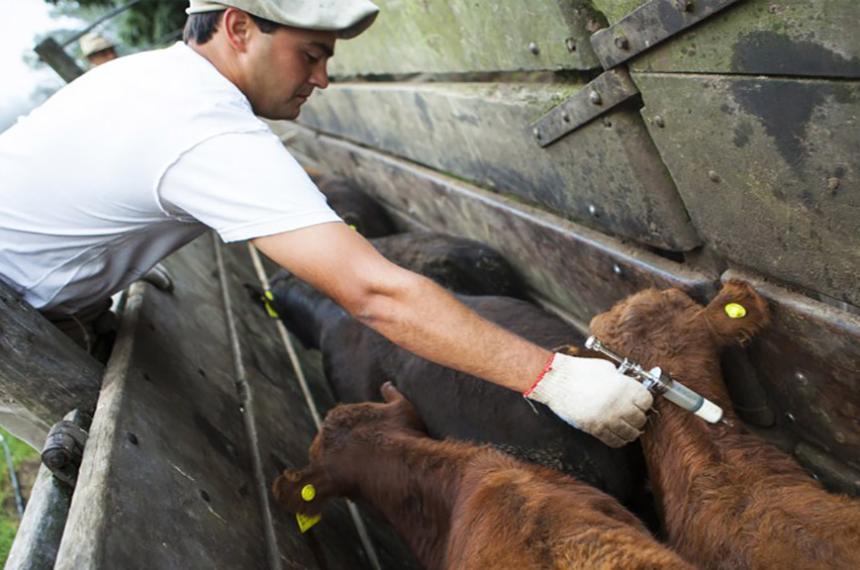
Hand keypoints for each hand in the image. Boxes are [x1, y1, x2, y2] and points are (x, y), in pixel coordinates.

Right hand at [525, 353, 652, 446]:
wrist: (557, 381)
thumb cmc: (580, 371)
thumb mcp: (607, 368)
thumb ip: (623, 380)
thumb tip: (632, 388)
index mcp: (624, 388)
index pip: (647, 401)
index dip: (645, 401)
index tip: (641, 401)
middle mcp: (619, 405)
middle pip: (640, 419)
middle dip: (639, 417)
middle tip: (635, 414)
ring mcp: (607, 419)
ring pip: (630, 433)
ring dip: (631, 430)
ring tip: (628, 425)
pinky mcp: (595, 429)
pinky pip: (614, 440)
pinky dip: (619, 439)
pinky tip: (618, 433)